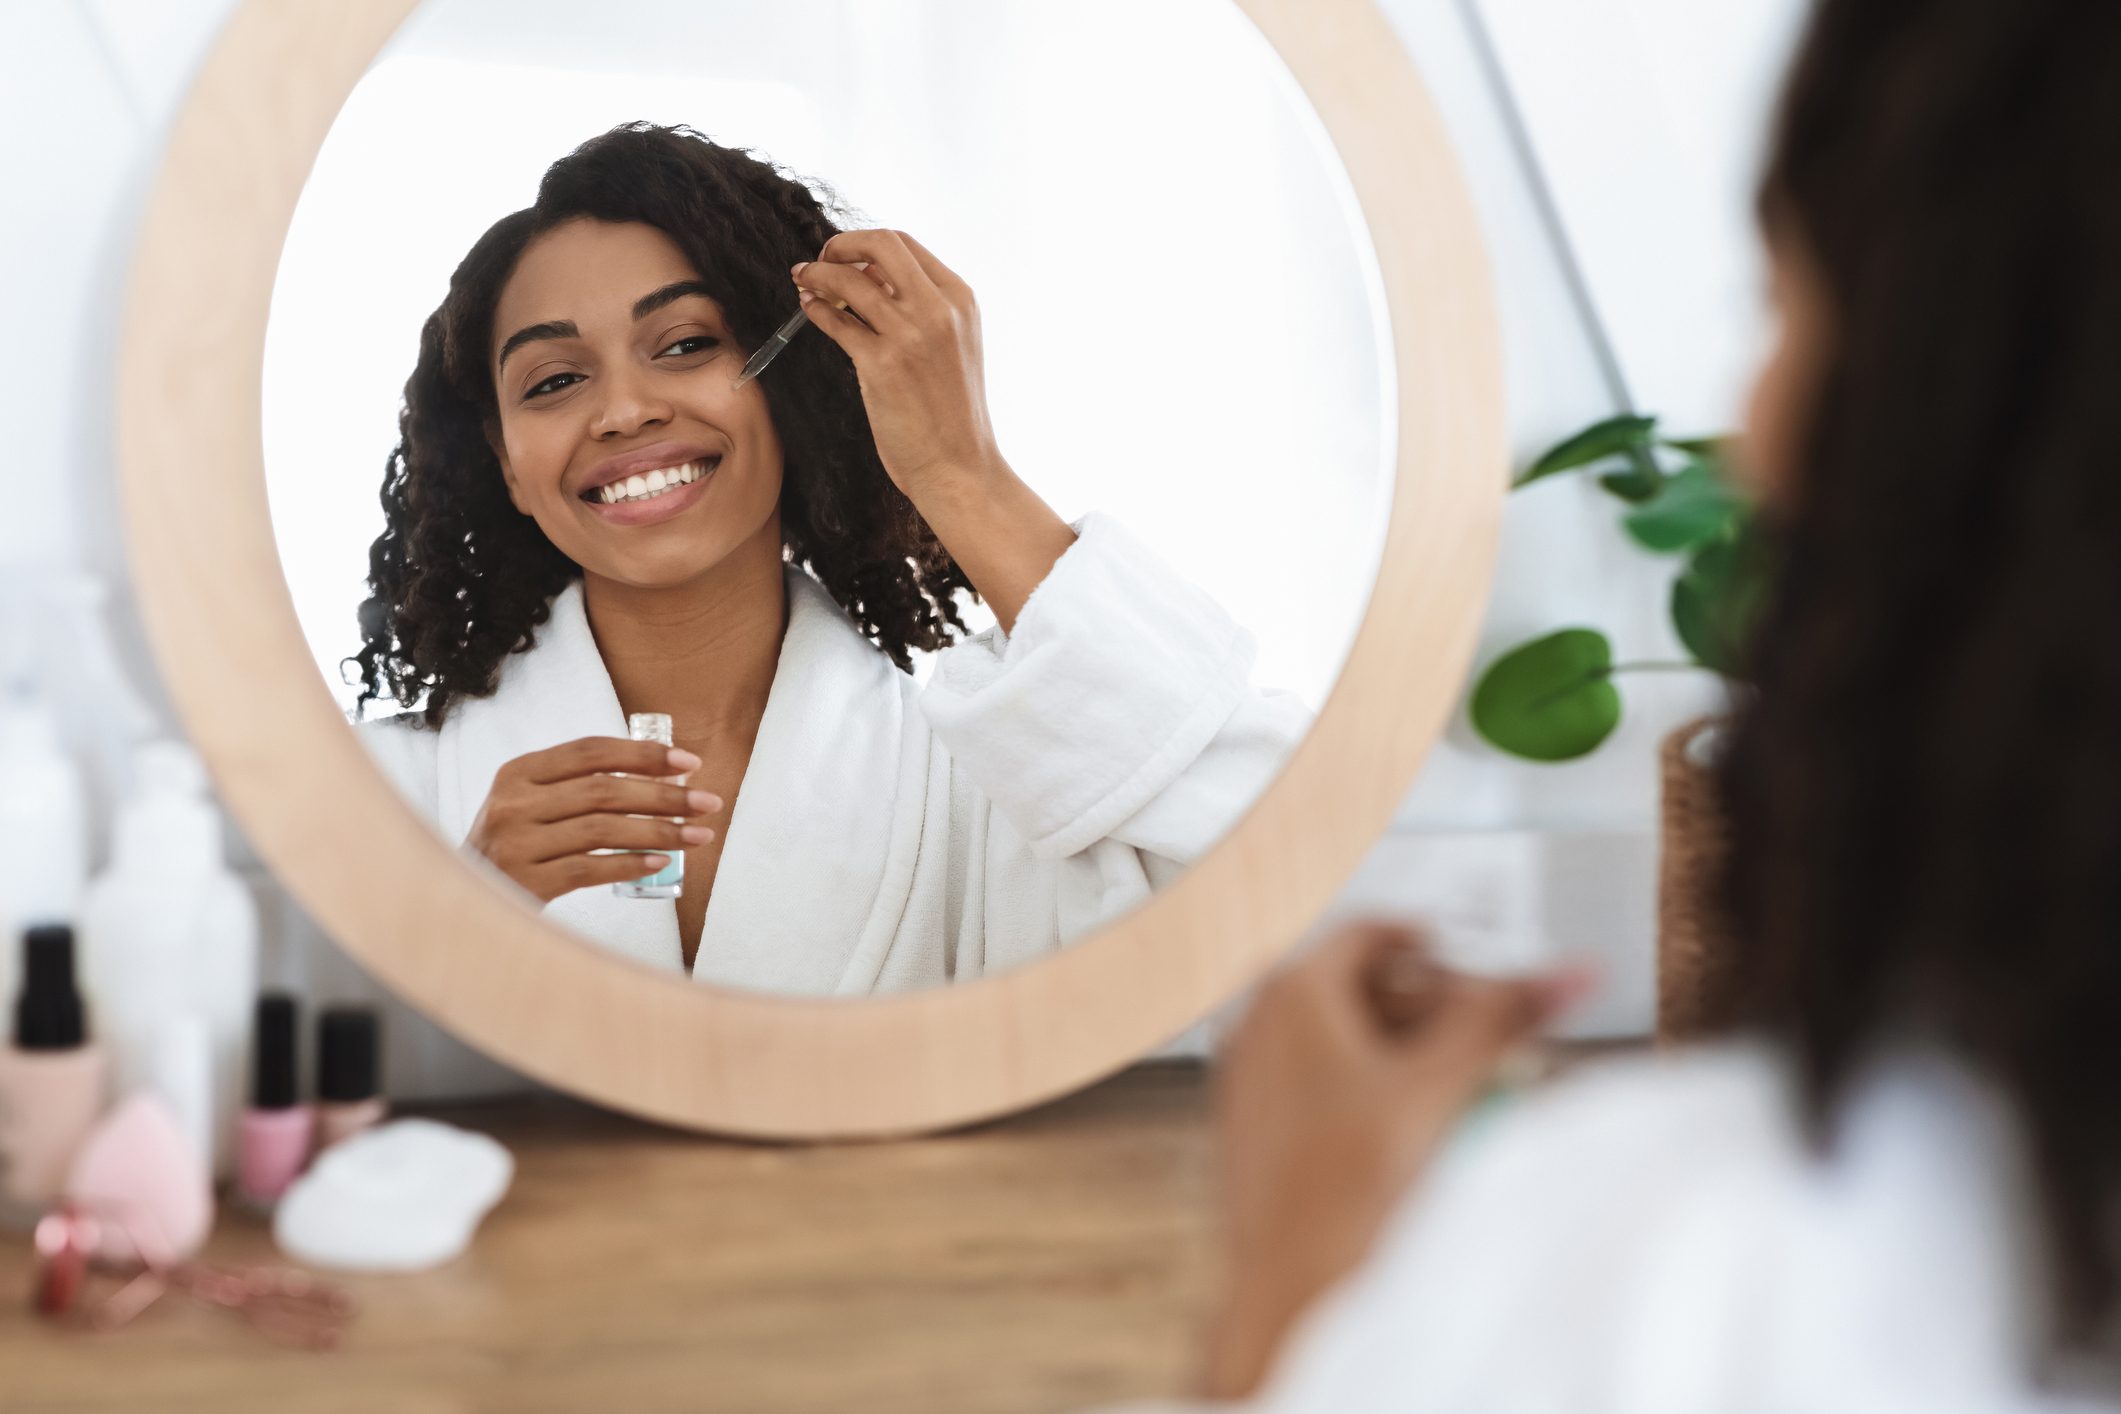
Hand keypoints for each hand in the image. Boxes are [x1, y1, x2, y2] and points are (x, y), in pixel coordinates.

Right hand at [463, 736, 724, 903]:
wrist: (468, 902)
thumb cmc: (517, 847)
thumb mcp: (531, 805)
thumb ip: (577, 785)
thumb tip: (663, 775)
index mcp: (518, 773)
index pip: (590, 751)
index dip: (644, 754)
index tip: (690, 763)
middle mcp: (512, 804)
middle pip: (603, 790)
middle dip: (664, 795)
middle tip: (708, 803)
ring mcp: (515, 844)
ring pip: (602, 830)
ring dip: (659, 831)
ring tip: (698, 836)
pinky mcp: (524, 883)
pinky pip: (589, 870)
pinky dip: (630, 865)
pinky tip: (662, 863)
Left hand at [791, 229, 1001, 495]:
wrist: (959, 466)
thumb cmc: (952, 413)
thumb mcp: (953, 347)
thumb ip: (922, 309)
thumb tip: (869, 278)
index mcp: (960, 300)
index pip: (905, 244)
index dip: (866, 243)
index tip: (846, 257)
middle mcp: (939, 309)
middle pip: (880, 244)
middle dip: (841, 244)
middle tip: (821, 259)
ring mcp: (911, 335)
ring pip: (850, 279)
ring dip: (817, 274)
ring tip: (802, 281)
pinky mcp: (882, 365)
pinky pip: (836, 320)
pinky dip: (815, 308)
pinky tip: (808, 309)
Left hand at [1201, 922, 1590, 1399]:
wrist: (1285, 1292)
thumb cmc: (1346, 1190)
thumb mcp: (1438, 1089)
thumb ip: (1503, 1018)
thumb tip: (1571, 970)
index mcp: (1290, 991)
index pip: (1372, 933)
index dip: (1432, 945)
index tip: (1469, 965)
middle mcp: (1255, 1021)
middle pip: (1354, 983)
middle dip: (1421, 1002)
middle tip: (1475, 1031)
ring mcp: (1246, 1075)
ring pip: (1333, 1035)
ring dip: (1396, 1046)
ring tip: (1449, 1083)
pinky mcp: (1250, 1128)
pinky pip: (1313, 1082)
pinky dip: (1362, 1087)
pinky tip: (1405, 1131)